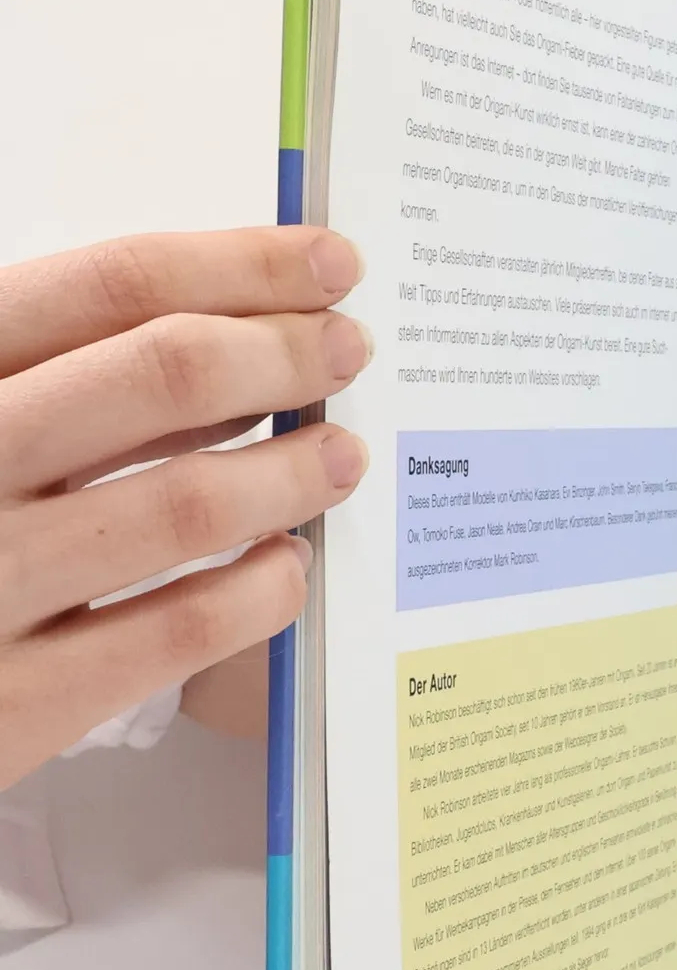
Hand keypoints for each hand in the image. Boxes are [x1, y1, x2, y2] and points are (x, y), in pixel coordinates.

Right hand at [0, 229, 371, 787]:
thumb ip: (73, 379)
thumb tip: (246, 333)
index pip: (109, 285)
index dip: (241, 266)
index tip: (334, 264)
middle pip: (164, 372)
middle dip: (284, 352)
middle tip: (350, 349)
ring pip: (188, 502)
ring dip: (292, 470)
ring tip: (341, 457)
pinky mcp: (16, 705)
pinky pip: (184, 628)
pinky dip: (261, 587)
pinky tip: (286, 565)